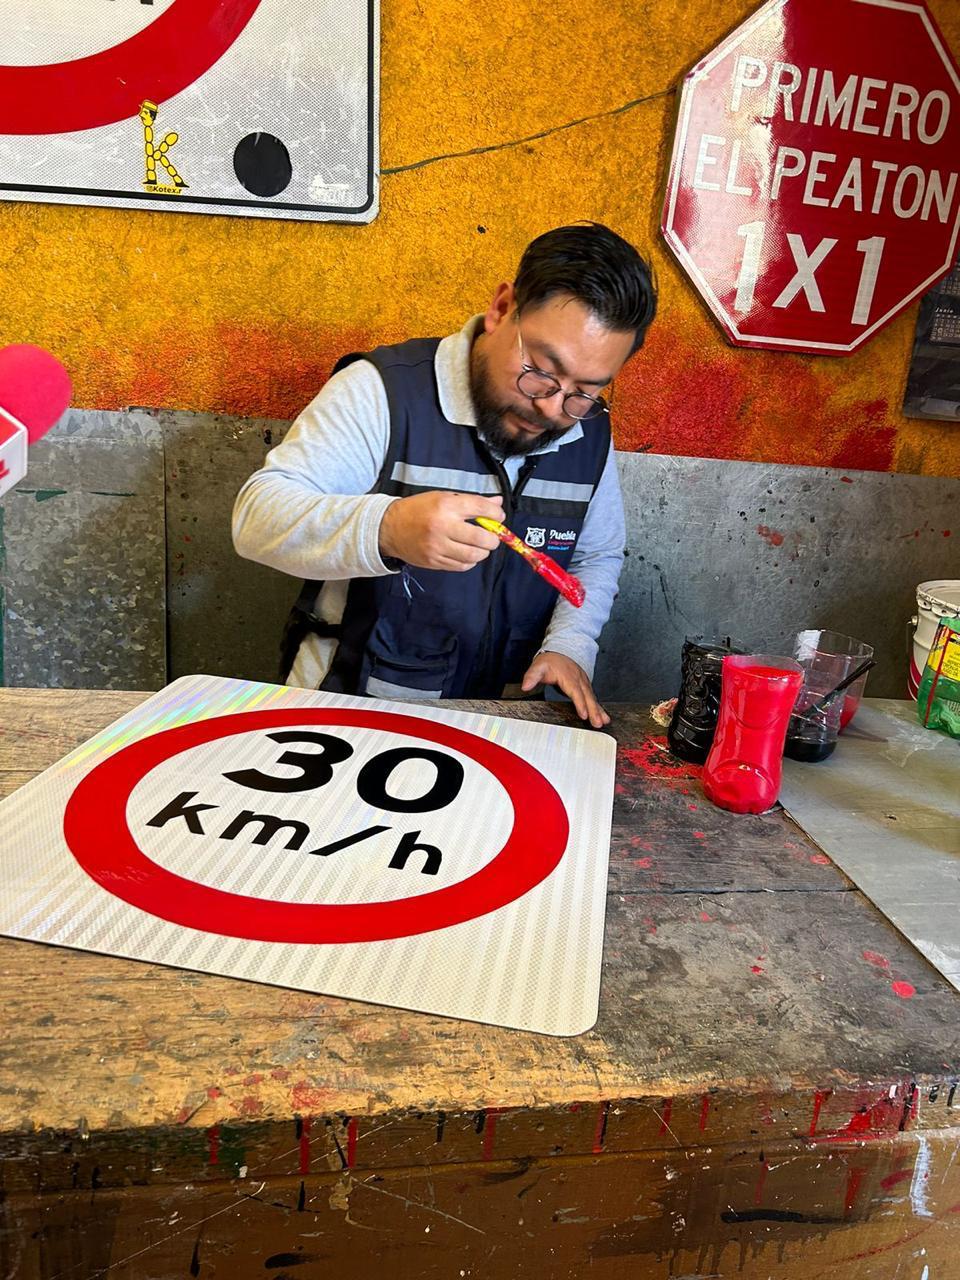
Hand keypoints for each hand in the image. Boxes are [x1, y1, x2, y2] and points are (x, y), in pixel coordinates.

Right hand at [379, 490, 503, 570]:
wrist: (390, 527)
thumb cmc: (417, 510)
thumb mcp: (444, 497)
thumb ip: (472, 501)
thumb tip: (497, 503)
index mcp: (446, 506)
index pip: (481, 509)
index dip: (496, 514)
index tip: (498, 516)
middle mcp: (443, 526)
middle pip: (482, 538)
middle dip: (493, 539)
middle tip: (492, 536)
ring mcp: (438, 547)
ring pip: (474, 556)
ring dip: (482, 552)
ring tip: (479, 546)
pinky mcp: (434, 561)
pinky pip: (461, 566)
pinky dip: (469, 561)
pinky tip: (466, 553)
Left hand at [521, 651, 609, 727]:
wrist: (561, 650)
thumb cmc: (550, 661)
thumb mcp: (538, 666)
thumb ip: (532, 676)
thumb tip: (525, 686)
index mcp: (568, 676)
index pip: (575, 691)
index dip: (580, 703)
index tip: (584, 714)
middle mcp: (579, 680)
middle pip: (587, 697)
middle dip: (593, 710)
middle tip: (598, 723)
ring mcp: (584, 683)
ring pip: (592, 698)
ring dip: (599, 710)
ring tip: (604, 722)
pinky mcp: (585, 686)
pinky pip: (593, 698)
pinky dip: (599, 707)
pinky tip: (603, 717)